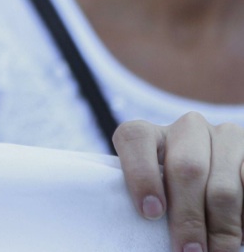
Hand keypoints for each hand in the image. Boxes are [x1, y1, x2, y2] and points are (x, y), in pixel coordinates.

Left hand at [114, 112, 243, 251]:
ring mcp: (224, 137)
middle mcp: (188, 128)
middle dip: (188, 217)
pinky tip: (239, 237)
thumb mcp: (156, 192)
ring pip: (222, 186)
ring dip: (221, 227)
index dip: (140, 175)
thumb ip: (152, 202)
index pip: (135, 138)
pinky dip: (243, 218)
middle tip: (188, 251)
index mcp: (151, 133)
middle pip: (186, 168)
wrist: (213, 178)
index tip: (150, 213)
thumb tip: (152, 229)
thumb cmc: (172, 194)